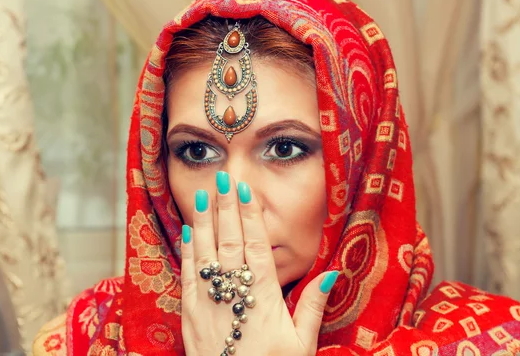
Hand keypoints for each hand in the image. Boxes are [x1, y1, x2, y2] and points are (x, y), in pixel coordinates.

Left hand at [180, 171, 338, 355]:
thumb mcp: (303, 344)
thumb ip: (313, 305)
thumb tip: (332, 272)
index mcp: (264, 298)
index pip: (256, 246)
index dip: (248, 216)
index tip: (244, 191)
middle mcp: (234, 295)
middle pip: (229, 242)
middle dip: (225, 208)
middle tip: (223, 179)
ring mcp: (208, 304)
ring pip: (205, 253)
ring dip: (205, 221)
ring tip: (205, 195)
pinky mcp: (189, 316)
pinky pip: (187, 276)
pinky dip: (188, 251)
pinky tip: (188, 231)